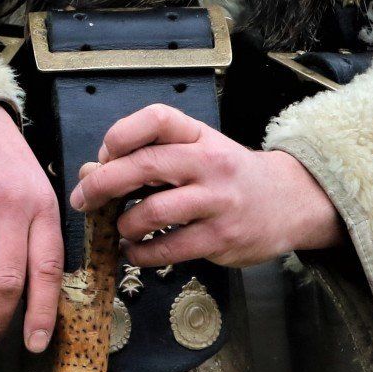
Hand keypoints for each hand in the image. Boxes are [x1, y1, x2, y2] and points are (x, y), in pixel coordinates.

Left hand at [67, 105, 345, 267]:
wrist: (289, 201)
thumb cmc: (227, 174)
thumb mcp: (196, 149)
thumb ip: (148, 154)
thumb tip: (90, 173)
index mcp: (198, 134)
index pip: (156, 118)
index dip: (120, 134)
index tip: (104, 155)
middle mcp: (209, 163)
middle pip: (145, 165)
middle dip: (102, 184)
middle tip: (83, 199)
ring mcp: (218, 201)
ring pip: (153, 211)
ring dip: (124, 224)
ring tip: (119, 228)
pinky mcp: (222, 238)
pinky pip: (170, 248)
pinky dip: (142, 253)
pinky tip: (134, 251)